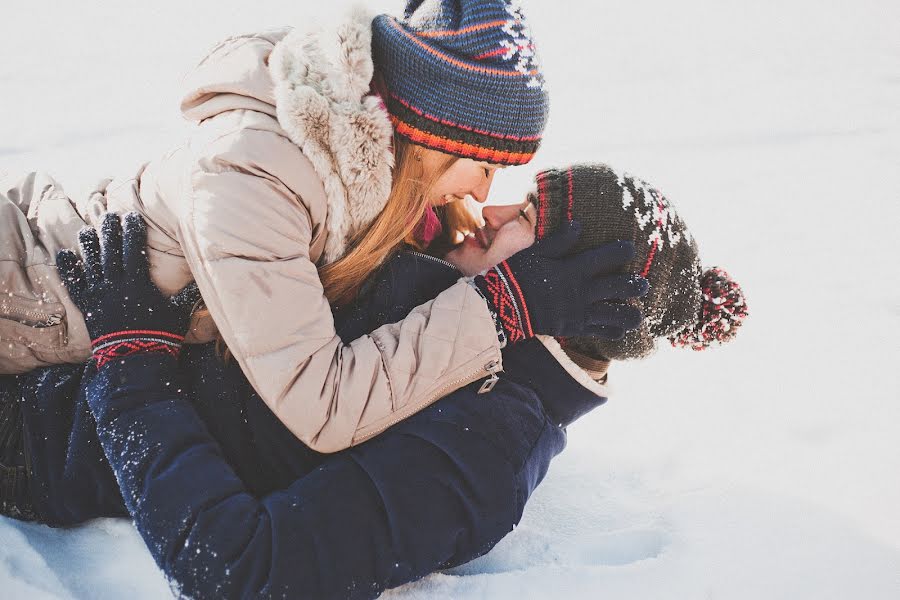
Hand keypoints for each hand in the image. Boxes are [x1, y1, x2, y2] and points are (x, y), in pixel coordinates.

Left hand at [56, 212, 199, 367]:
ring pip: (91, 264)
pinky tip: (64, 254)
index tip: (132, 216)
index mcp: (138, 282)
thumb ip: (186, 293)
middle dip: (110, 231)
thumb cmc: (161, 335)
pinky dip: (69, 269)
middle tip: (109, 216)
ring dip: (88, 245)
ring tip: (86, 230)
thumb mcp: (178, 312)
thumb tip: (203, 279)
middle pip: (111, 251)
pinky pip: (75, 284)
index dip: (133, 231)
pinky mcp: (88, 307)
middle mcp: (116, 284)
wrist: (135, 359)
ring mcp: (99, 294)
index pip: (133, 249)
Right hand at [474, 221, 646, 343]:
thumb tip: (578, 224)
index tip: (631, 248)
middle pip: (615, 287)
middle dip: (633, 286)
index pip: (602, 258)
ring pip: (611, 314)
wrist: (501, 306)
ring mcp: (577, 312)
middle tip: (645, 284)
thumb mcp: (535, 252)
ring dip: (628, 315)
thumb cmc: (516, 275)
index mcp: (572, 270)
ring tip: (638, 316)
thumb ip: (558, 240)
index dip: (619, 252)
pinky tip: (619, 332)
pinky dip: (610, 332)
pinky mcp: (572, 328)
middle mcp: (579, 291)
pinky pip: (596, 331)